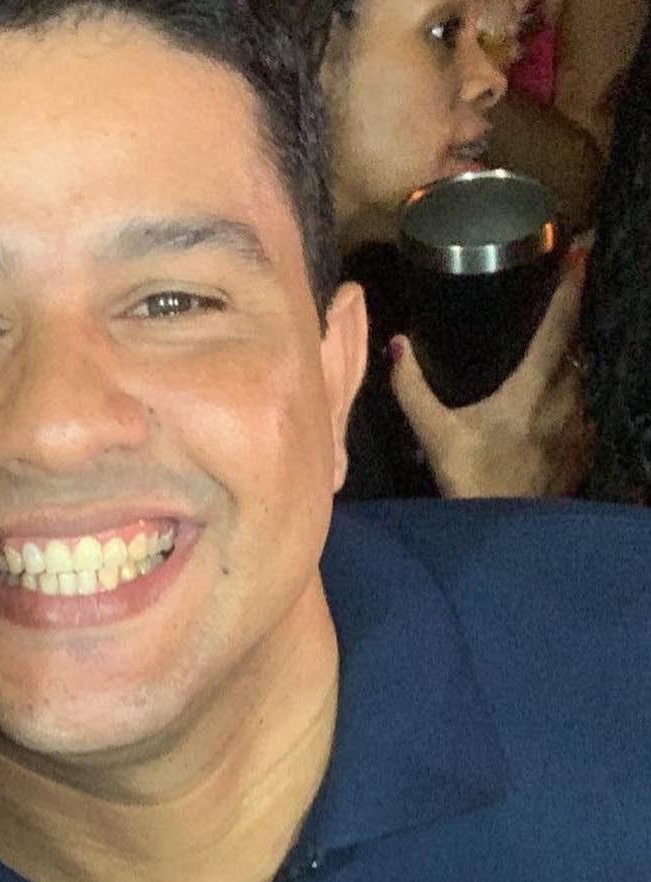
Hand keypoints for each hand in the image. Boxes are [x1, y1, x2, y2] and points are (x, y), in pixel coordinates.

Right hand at [389, 246, 592, 498]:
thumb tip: (396, 345)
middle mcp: (564, 400)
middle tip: (551, 313)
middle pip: (574, 350)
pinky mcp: (580, 454)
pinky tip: (551, 416)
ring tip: (547, 365)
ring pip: (579, 383)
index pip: (559, 324)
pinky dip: (570, 409)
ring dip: (566, 370)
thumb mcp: (433, 434)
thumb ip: (412, 388)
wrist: (502, 535)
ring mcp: (577, 428)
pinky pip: (581, 418)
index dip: (571, 285)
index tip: (581, 250)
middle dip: (567, 329)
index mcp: (531, 388)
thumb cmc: (469, 480)